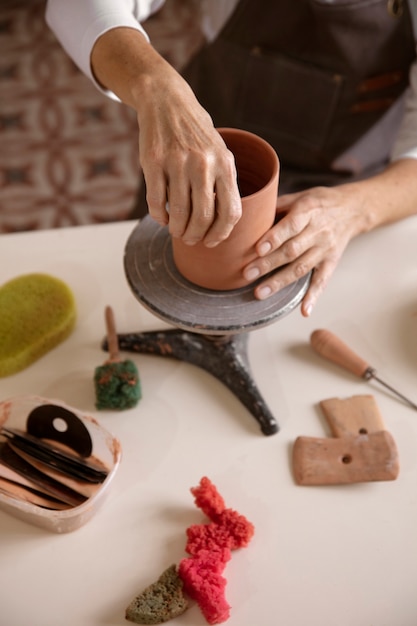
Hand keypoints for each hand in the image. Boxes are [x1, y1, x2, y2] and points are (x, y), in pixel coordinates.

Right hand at [91, 27, 241, 246]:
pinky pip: (156, 201)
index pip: (231, 212)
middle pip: (202, 217)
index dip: (221, 234)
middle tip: (190, 239)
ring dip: (177, 230)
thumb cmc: (197, 136)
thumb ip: (223, 184)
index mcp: (225, 164)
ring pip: (178, 213)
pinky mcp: (153, 162)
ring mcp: (177, 162)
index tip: (212, 242)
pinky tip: (162, 218)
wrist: (168, 102)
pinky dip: (159, 217)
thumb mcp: (220, 153)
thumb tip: (222, 224)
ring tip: (177, 231)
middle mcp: (203, 164)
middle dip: (196, 236)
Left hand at [242, 184, 367, 315]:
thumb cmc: (318, 202)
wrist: (353, 209)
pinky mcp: (331, 263)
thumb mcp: (299, 196)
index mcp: (308, 211)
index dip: (274, 238)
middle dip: (268, 264)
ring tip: (260, 293)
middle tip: (247, 274)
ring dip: (280, 282)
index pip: (290, 226)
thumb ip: (277, 206)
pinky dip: (313, 297)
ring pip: (301, 268)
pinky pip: (322, 281)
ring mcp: (325, 249)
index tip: (258, 249)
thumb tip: (249, 217)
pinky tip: (304, 311)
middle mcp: (318, 232)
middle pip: (291, 250)